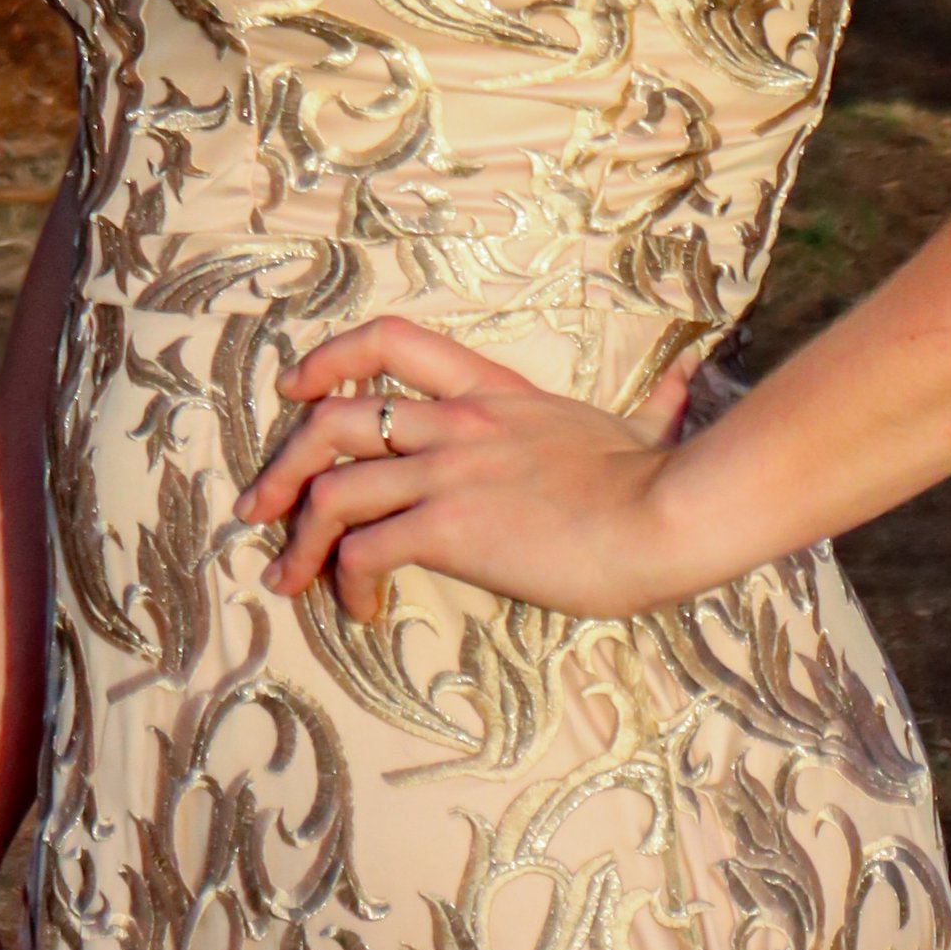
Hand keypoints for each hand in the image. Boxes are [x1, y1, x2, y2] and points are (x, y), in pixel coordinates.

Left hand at [237, 317, 706, 621]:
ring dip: (297, 539)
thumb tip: (690, 378)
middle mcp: (457, 422)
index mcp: (491, 392)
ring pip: (332, 488)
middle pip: (332, 420)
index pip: (390, 340)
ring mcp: (448, 472)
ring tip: (287, 579)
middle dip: (282, 464)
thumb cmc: (660, 479)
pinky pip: (364, 551)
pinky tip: (362, 609)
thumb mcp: (642, 425)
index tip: (297, 390)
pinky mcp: (449, 528)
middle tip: (260, 508)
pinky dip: (346, 582)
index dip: (329, 359)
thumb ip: (654, 402)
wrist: (667, 512)